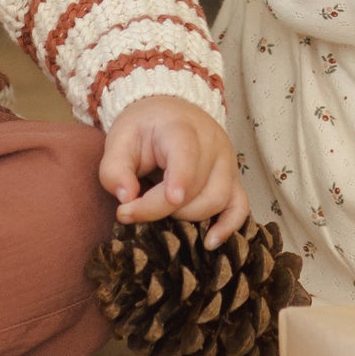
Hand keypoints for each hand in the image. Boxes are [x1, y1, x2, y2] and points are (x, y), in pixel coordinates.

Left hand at [99, 97, 248, 249]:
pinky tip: (209, 242)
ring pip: (217, 200)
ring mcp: (227, 162)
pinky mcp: (233, 180)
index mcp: (180, 128)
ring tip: (162, 209)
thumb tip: (126, 199)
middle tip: (133, 210)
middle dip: (163, 208)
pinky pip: (240, 206)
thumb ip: (115, 169)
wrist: (169, 114)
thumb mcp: (119, 140)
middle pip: (197, 187)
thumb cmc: (143, 129)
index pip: (186, 154)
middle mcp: (212, 143)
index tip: (171, 199)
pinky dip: (228, 226)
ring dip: (187, 216)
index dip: (180, 179)